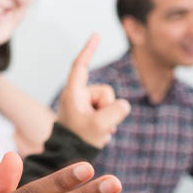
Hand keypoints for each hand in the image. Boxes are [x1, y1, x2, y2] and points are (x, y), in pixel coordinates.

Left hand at [56, 33, 130, 147]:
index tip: (95, 34)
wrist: (68, 158)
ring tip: (97, 131)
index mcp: (73, 93)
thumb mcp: (100, 126)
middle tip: (96, 125)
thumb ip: (116, 111)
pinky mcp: (90, 114)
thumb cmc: (79, 141)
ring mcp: (84, 106)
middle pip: (106, 90)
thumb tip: (123, 105)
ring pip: (109, 102)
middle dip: (108, 107)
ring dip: (108, 117)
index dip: (89, 49)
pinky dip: (107, 123)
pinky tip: (100, 134)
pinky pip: (108, 112)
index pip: (81, 66)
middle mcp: (78, 96)